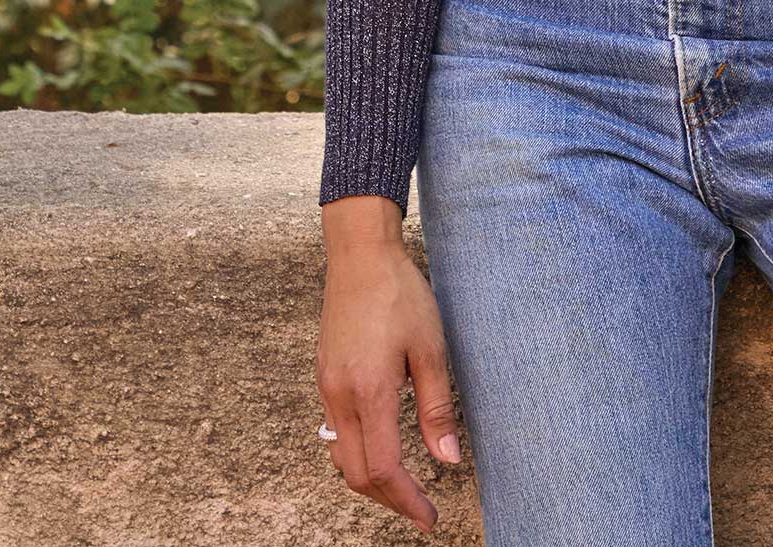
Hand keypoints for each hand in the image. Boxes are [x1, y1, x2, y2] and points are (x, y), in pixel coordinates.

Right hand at [316, 201, 461, 534]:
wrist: (360, 254)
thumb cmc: (400, 293)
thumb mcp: (430, 348)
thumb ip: (437, 409)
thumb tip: (447, 460)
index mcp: (369, 392)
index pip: (383, 469)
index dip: (407, 501)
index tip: (430, 518)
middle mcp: (340, 396)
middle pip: (356, 473)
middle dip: (388, 499)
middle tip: (421, 507)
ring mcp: (327, 386)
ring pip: (342, 456)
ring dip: (370, 479)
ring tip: (404, 484)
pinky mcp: (325, 375)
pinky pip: (336, 430)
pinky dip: (357, 452)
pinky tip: (381, 445)